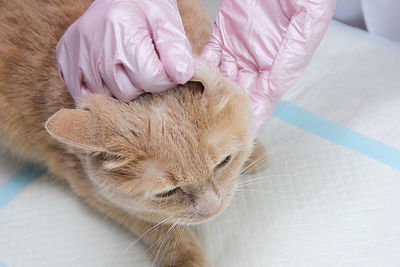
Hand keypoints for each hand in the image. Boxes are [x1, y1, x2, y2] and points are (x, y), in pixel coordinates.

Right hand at [57, 0, 193, 100]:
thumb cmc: (144, 5)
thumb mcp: (167, 20)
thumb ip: (176, 48)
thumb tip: (182, 75)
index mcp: (122, 31)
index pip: (151, 79)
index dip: (165, 78)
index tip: (165, 66)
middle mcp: (94, 44)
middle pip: (128, 92)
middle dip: (143, 83)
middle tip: (144, 62)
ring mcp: (76, 53)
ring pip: (108, 96)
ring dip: (121, 86)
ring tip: (126, 64)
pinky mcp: (65, 58)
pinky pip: (82, 92)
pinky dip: (99, 88)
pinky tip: (108, 71)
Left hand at [202, 0, 335, 133]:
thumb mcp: (309, 19)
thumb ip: (293, 54)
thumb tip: (277, 86)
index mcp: (281, 63)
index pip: (265, 98)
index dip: (252, 117)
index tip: (239, 136)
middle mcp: (258, 60)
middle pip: (239, 93)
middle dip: (225, 111)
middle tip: (208, 128)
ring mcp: (239, 47)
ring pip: (220, 78)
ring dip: (208, 94)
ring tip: (194, 110)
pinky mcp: (223, 32)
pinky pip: (208, 55)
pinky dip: (198, 68)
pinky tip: (188, 80)